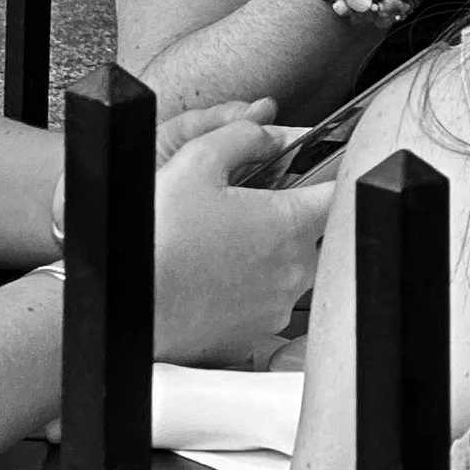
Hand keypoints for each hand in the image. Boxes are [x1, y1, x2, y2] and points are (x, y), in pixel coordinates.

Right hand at [150, 102, 331, 364]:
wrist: (129, 303)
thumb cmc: (161, 236)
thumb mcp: (196, 161)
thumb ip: (243, 136)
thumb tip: (268, 135)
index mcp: (291, 224)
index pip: (340, 192)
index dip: (330, 174)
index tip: (317, 170)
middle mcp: (295, 270)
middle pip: (316, 234)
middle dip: (293, 217)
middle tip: (253, 208)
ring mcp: (276, 307)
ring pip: (291, 272)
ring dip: (270, 256)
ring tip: (226, 245)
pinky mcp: (253, 335)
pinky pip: (265, 305)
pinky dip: (249, 291)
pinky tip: (216, 279)